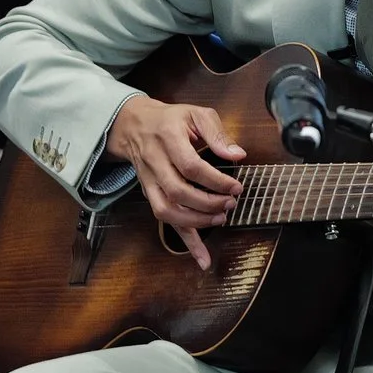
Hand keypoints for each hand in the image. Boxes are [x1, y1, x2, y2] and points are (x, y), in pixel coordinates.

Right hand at [108, 95, 245, 269]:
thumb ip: (217, 133)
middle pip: (178, 192)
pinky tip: (203, 258)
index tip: (236, 186)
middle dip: (208, 203)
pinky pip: (166, 222)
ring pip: (167, 211)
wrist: (134, 126)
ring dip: (196, 222)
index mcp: (167, 138)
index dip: (216, 180)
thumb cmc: (171, 120)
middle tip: (230, 203)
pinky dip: (186, 243)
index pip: (191, 166)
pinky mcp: (150, 195)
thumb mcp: (196, 113)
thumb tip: (238, 155)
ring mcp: (149, 182)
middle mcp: (154, 163)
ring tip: (220, 219)